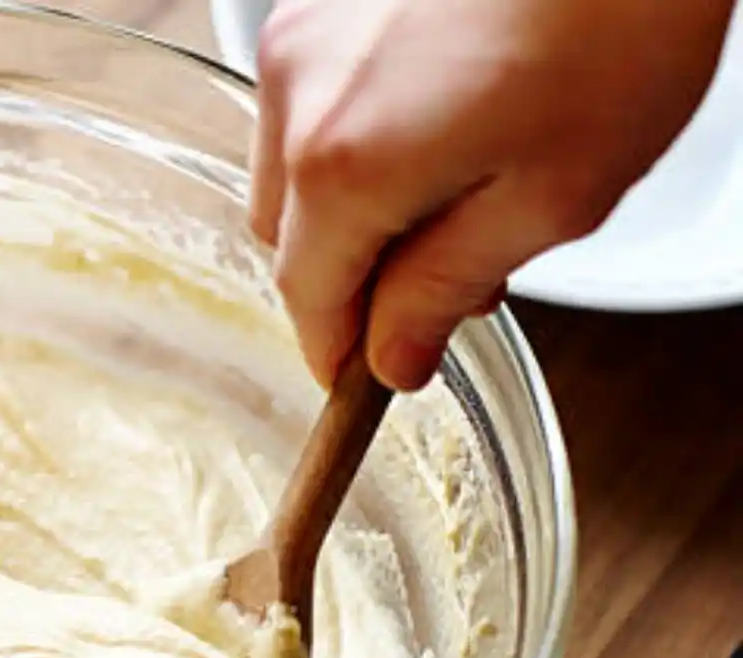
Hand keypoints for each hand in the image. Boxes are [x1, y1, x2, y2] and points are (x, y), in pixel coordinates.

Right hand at [250, 0, 733, 388]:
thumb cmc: (615, 22)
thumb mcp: (553, 195)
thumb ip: (449, 287)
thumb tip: (394, 354)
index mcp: (344, 166)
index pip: (308, 296)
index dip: (339, 349)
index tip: (371, 374)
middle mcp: (298, 96)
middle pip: (287, 232)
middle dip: (353, 270)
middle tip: (450, 276)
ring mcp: (302, 36)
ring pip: (292, 164)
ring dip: (352, 198)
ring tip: (460, 180)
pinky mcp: (322, 0)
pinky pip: (311, 100)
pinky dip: (355, 133)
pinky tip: (444, 113)